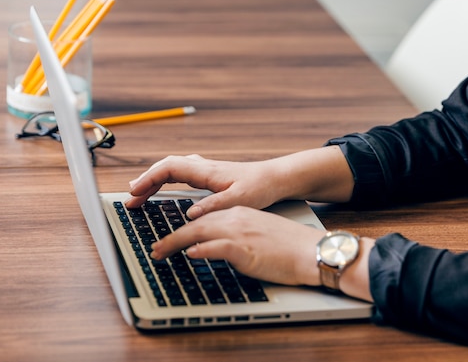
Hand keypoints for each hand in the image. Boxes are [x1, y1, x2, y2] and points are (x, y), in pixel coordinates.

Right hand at [126, 147, 354, 218]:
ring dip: (154, 180)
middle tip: (131, 199)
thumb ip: (215, 206)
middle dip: (145, 181)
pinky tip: (163, 189)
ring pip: (173, 170)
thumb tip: (190, 213)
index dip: (148, 179)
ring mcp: (207, 170)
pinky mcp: (211, 176)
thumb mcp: (240, 200)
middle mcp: (204, 167)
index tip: (134, 192)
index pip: (169, 168)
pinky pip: (181, 174)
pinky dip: (167, 180)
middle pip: (166, 168)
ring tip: (139, 195)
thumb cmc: (262, 187)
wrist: (278, 178)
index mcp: (207, 171)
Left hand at [151, 206, 322, 286]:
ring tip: (160, 252)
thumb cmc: (290, 247)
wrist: (311, 250)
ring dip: (175, 243)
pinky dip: (200, 249)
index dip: (183, 229)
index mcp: (240, 213)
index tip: (170, 238)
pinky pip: (216, 246)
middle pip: (195, 224)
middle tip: (155, 248)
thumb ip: (236, 237)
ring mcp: (240, 232)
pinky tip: (190, 254)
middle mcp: (237, 218)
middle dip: (171, 237)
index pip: (204, 218)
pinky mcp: (245, 248)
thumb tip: (215, 248)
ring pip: (198, 233)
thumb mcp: (259, 235)